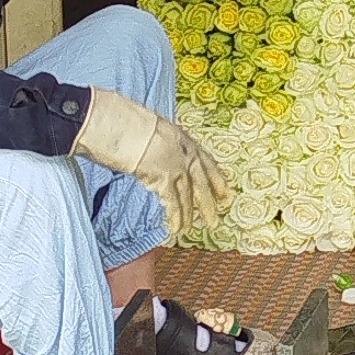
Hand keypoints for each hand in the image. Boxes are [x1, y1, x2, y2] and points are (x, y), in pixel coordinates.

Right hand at [72, 88, 230, 232]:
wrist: (129, 126)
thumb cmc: (136, 125)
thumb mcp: (159, 131)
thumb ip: (165, 146)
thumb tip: (161, 154)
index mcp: (187, 142)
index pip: (208, 164)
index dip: (218, 181)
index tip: (225, 194)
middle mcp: (187, 156)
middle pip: (202, 185)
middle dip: (209, 204)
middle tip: (215, 220)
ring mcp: (177, 168)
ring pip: (188, 197)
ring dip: (189, 215)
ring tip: (190, 229)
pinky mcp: (165, 179)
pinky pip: (173, 203)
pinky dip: (175, 217)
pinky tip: (176, 228)